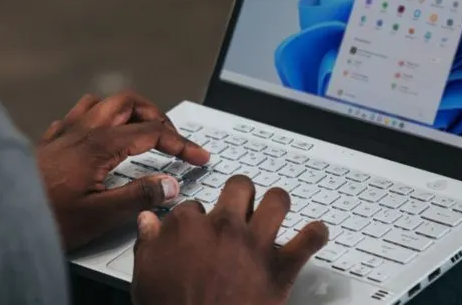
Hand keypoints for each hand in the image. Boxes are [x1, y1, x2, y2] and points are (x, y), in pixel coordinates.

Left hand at [37, 93, 210, 250]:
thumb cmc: (44, 217)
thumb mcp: (99, 215)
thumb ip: (138, 197)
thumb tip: (169, 184)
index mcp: (100, 144)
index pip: (152, 132)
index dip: (181, 143)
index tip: (197, 156)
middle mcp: (82, 130)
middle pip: (128, 102)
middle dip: (156, 115)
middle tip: (172, 138)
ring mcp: (63, 133)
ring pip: (101, 102)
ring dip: (126, 110)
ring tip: (140, 129)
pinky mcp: (48, 142)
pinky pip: (76, 115)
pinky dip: (97, 118)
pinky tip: (98, 136)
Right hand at [131, 176, 328, 304]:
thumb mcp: (145, 275)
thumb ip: (148, 243)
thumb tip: (148, 222)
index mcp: (188, 227)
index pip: (193, 205)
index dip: (197, 217)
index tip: (198, 228)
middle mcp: (224, 228)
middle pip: (239, 187)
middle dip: (240, 193)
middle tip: (240, 205)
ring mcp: (255, 245)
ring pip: (277, 201)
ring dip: (277, 203)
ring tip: (275, 209)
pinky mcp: (280, 267)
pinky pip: (309, 240)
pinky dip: (316, 235)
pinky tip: (315, 233)